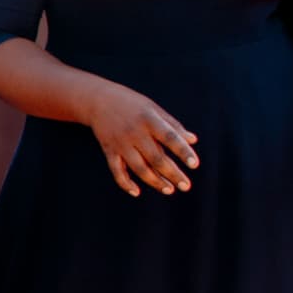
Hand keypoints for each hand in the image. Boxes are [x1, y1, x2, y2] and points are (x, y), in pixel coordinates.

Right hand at [83, 83, 198, 196]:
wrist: (97, 100)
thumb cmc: (131, 103)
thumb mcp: (153, 108)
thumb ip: (173, 125)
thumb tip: (193, 140)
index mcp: (149, 119)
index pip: (169, 137)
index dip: (183, 151)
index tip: (194, 165)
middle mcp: (134, 133)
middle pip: (156, 158)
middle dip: (172, 174)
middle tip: (186, 186)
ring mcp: (120, 143)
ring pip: (139, 168)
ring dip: (155, 182)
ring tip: (169, 190)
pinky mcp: (109, 150)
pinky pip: (116, 171)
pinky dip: (125, 183)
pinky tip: (136, 192)